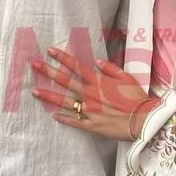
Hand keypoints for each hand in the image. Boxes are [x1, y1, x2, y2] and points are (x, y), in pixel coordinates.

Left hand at [29, 47, 155, 140]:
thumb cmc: (137, 98)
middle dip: (48, 72)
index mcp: (98, 82)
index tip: (50, 50)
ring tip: (34, 91)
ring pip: (64, 102)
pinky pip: (74, 121)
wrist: (142, 120)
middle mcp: (90, 95)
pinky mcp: (90, 125)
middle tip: (34, 65)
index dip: (62, 58)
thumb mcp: (127, 78)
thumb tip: (96, 61)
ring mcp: (88, 110)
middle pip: (65, 82)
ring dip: (48, 96)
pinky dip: (63, 119)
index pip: (76, 67)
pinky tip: (53, 116)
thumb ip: (110, 69)